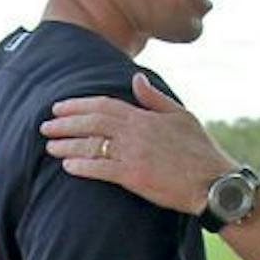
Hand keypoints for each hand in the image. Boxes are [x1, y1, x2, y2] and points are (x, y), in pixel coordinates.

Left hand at [40, 72, 238, 212]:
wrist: (214, 181)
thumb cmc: (200, 149)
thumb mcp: (181, 115)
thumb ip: (154, 98)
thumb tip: (135, 78)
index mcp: (145, 117)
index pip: (104, 105)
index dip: (78, 105)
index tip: (59, 107)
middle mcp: (136, 133)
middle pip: (92, 123)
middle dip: (65, 123)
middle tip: (45, 125)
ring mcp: (134, 155)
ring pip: (92, 145)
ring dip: (67, 144)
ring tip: (49, 146)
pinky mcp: (135, 177)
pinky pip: (101, 169)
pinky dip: (82, 166)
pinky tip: (67, 165)